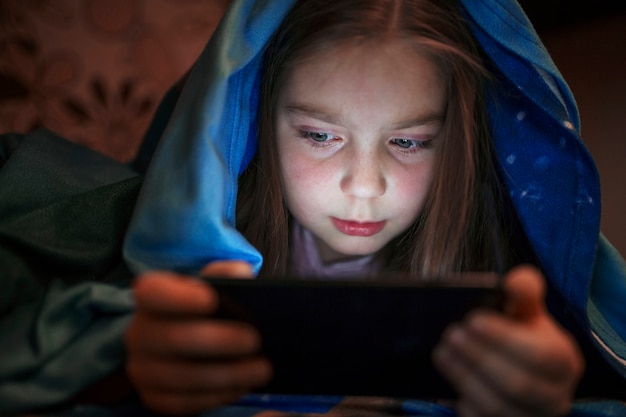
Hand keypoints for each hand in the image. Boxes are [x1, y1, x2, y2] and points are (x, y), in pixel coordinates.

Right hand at [124, 261, 272, 414]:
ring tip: (261, 368)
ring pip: (182, 376)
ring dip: (227, 374)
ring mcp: (143, 369)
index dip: (178, 297)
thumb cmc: (204, 309)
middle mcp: (139, 333)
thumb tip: (240, 272)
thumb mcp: (213, 285)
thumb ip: (226, 274)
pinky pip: (184, 403)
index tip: (211, 299)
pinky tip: (242, 386)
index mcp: (150, 297)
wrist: (187, 342)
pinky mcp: (154, 398)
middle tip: (254, 340)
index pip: (151, 293)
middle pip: (172, 339)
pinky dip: (218, 395)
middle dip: (219, 341)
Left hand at [433, 265, 583, 416]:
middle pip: (518, 384)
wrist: (516, 365)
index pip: (539, 355)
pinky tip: (450, 384)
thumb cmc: (521, 333)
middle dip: (479, 358)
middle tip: (450, 335)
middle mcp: (554, 396)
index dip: (503, 338)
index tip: (472, 320)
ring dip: (465, 379)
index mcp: (563, 361)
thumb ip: (524, 290)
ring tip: (442, 353)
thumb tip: (515, 281)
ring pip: (498, 408)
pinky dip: (466, 405)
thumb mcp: (525, 309)